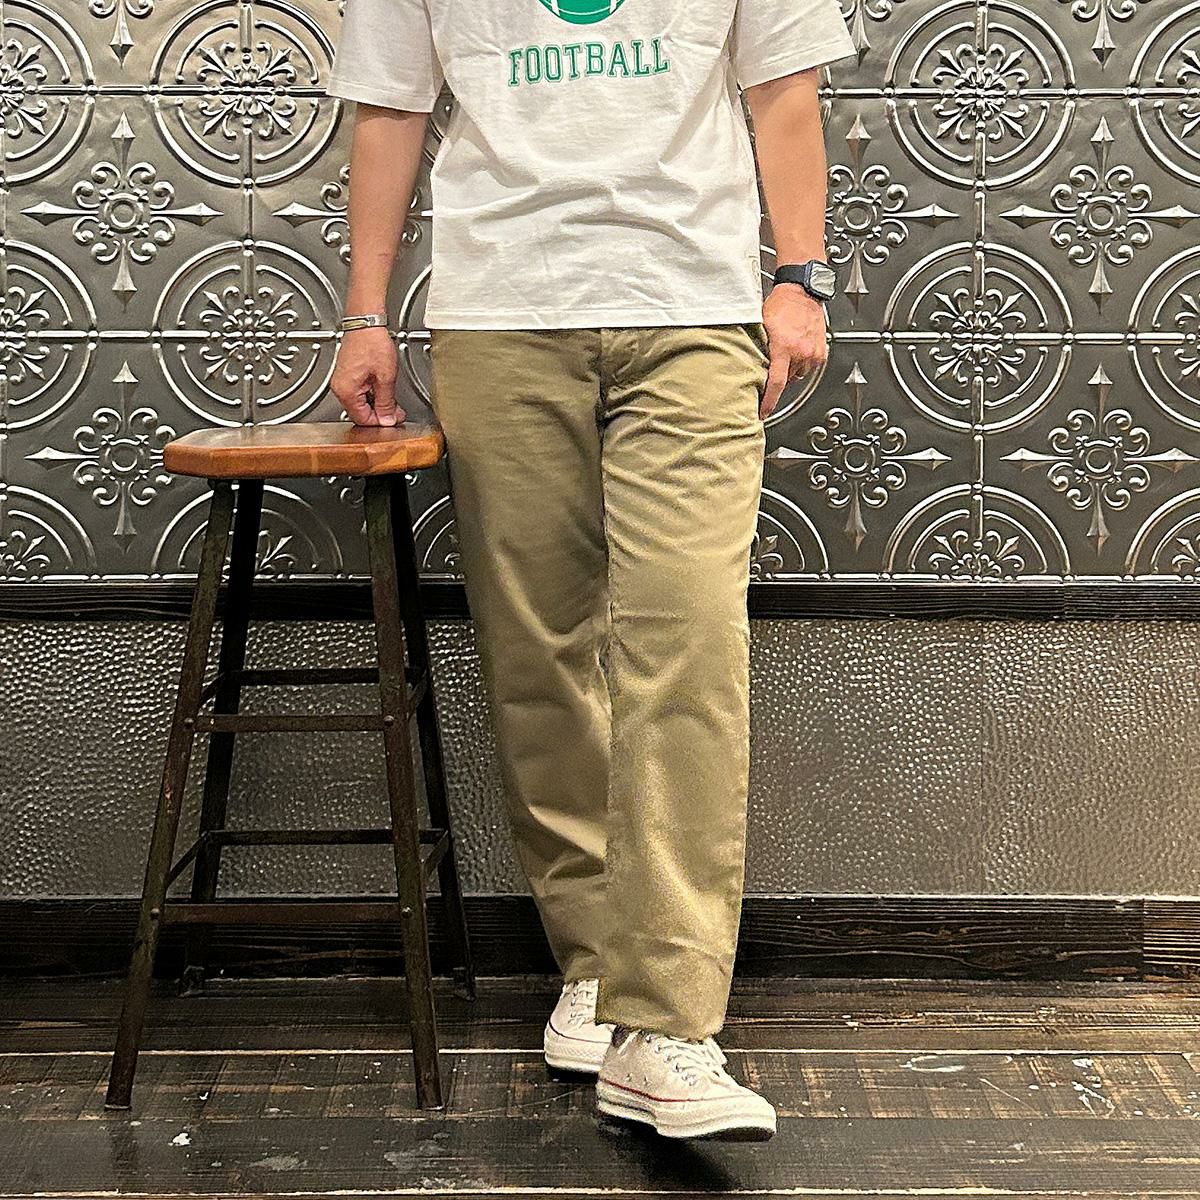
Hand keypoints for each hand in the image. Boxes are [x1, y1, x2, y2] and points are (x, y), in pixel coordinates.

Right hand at [329, 327, 406, 426]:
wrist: (366, 322)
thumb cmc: (372, 342)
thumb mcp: (385, 377)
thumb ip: (386, 402)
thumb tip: (386, 419)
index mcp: (346, 391)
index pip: (362, 419)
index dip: (380, 422)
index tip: (394, 419)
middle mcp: (339, 387)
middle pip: (360, 412)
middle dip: (380, 414)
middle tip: (396, 412)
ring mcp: (341, 380)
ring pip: (360, 402)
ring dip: (376, 404)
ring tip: (392, 399)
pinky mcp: (346, 374)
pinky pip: (358, 391)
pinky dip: (371, 394)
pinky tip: (382, 389)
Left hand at [759, 283, 828, 419]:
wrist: (803, 291)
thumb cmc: (782, 304)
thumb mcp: (761, 325)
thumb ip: (757, 347)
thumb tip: (745, 365)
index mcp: (784, 348)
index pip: (775, 383)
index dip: (768, 402)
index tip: (762, 413)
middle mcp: (800, 353)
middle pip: (785, 380)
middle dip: (776, 379)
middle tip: (769, 368)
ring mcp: (812, 353)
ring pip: (797, 374)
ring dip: (789, 369)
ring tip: (784, 352)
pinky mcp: (821, 352)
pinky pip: (808, 366)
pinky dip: (800, 363)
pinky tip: (795, 349)